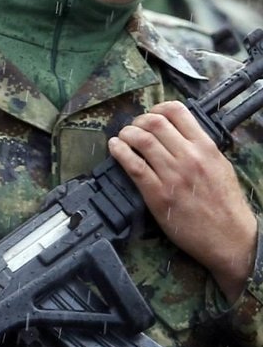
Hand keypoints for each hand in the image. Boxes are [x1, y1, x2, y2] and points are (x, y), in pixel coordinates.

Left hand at [109, 102, 259, 299]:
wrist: (230, 238)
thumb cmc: (226, 204)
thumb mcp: (220, 167)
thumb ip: (200, 148)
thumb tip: (177, 132)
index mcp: (206, 148)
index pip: (177, 112)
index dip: (157, 109)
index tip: (150, 114)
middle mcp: (189, 157)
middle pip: (153, 122)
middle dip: (137, 121)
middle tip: (132, 128)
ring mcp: (172, 175)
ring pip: (140, 140)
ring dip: (125, 134)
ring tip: (122, 138)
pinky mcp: (157, 194)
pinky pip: (132, 165)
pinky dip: (119, 152)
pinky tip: (115, 148)